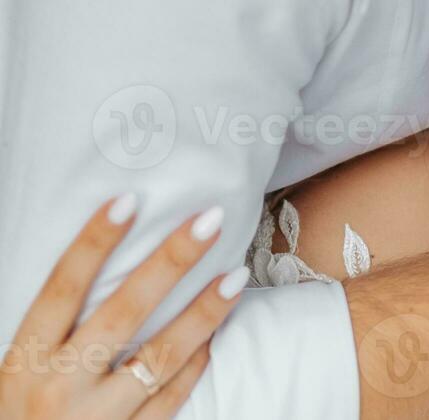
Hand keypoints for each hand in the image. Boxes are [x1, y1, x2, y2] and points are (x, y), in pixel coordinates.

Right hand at [0, 196, 249, 417]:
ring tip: (236, 275)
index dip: (93, 243)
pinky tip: (217, 333)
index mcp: (25, 362)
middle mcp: (59, 386)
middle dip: (170, 262)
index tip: (129, 200)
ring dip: (203, 313)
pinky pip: (170, 398)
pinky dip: (195, 364)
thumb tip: (99, 265)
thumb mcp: (17, 375)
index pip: (62, 289)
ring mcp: (97, 417)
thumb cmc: (21, 417)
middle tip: (209, 221)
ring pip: (161, 356)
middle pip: (124, 312)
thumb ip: (52, 334)